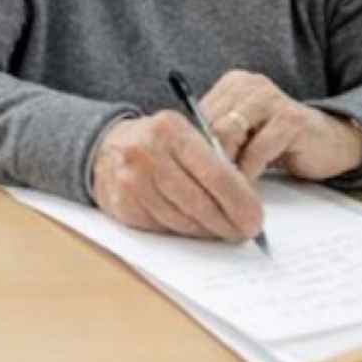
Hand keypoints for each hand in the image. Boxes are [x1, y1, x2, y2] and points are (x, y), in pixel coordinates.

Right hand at [90, 112, 262, 240]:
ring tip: (222, 230)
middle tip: (245, 231)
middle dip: (227, 222)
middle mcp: (147, 153)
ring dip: (207, 231)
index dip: (240, 201)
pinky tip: (194, 227)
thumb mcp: (184, 136)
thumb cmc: (157, 144)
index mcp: (171, 130)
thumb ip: (212, 160)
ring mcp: (130, 180)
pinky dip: (182, 231)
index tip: (256, 219)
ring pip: (182, 220)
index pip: (216, 173)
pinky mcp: (122, 204)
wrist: (105, 147)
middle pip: (199, 202)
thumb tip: (246, 201)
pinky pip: (162, 227)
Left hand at [199, 71, 361, 180]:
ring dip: (224, 167)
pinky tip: (247, 189)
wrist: (330, 143)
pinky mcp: (291, 120)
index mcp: (232, 85)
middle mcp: (249, 85)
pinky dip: (248, 173)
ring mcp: (271, 99)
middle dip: (204, 159)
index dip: (189, 148)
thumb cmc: (277, 142)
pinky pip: (257, 150)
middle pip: (208, 123)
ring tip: (223, 190)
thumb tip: (177, 159)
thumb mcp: (241, 135)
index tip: (185, 175)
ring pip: (228, 134)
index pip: (195, 114)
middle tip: (202, 188)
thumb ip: (215, 138)